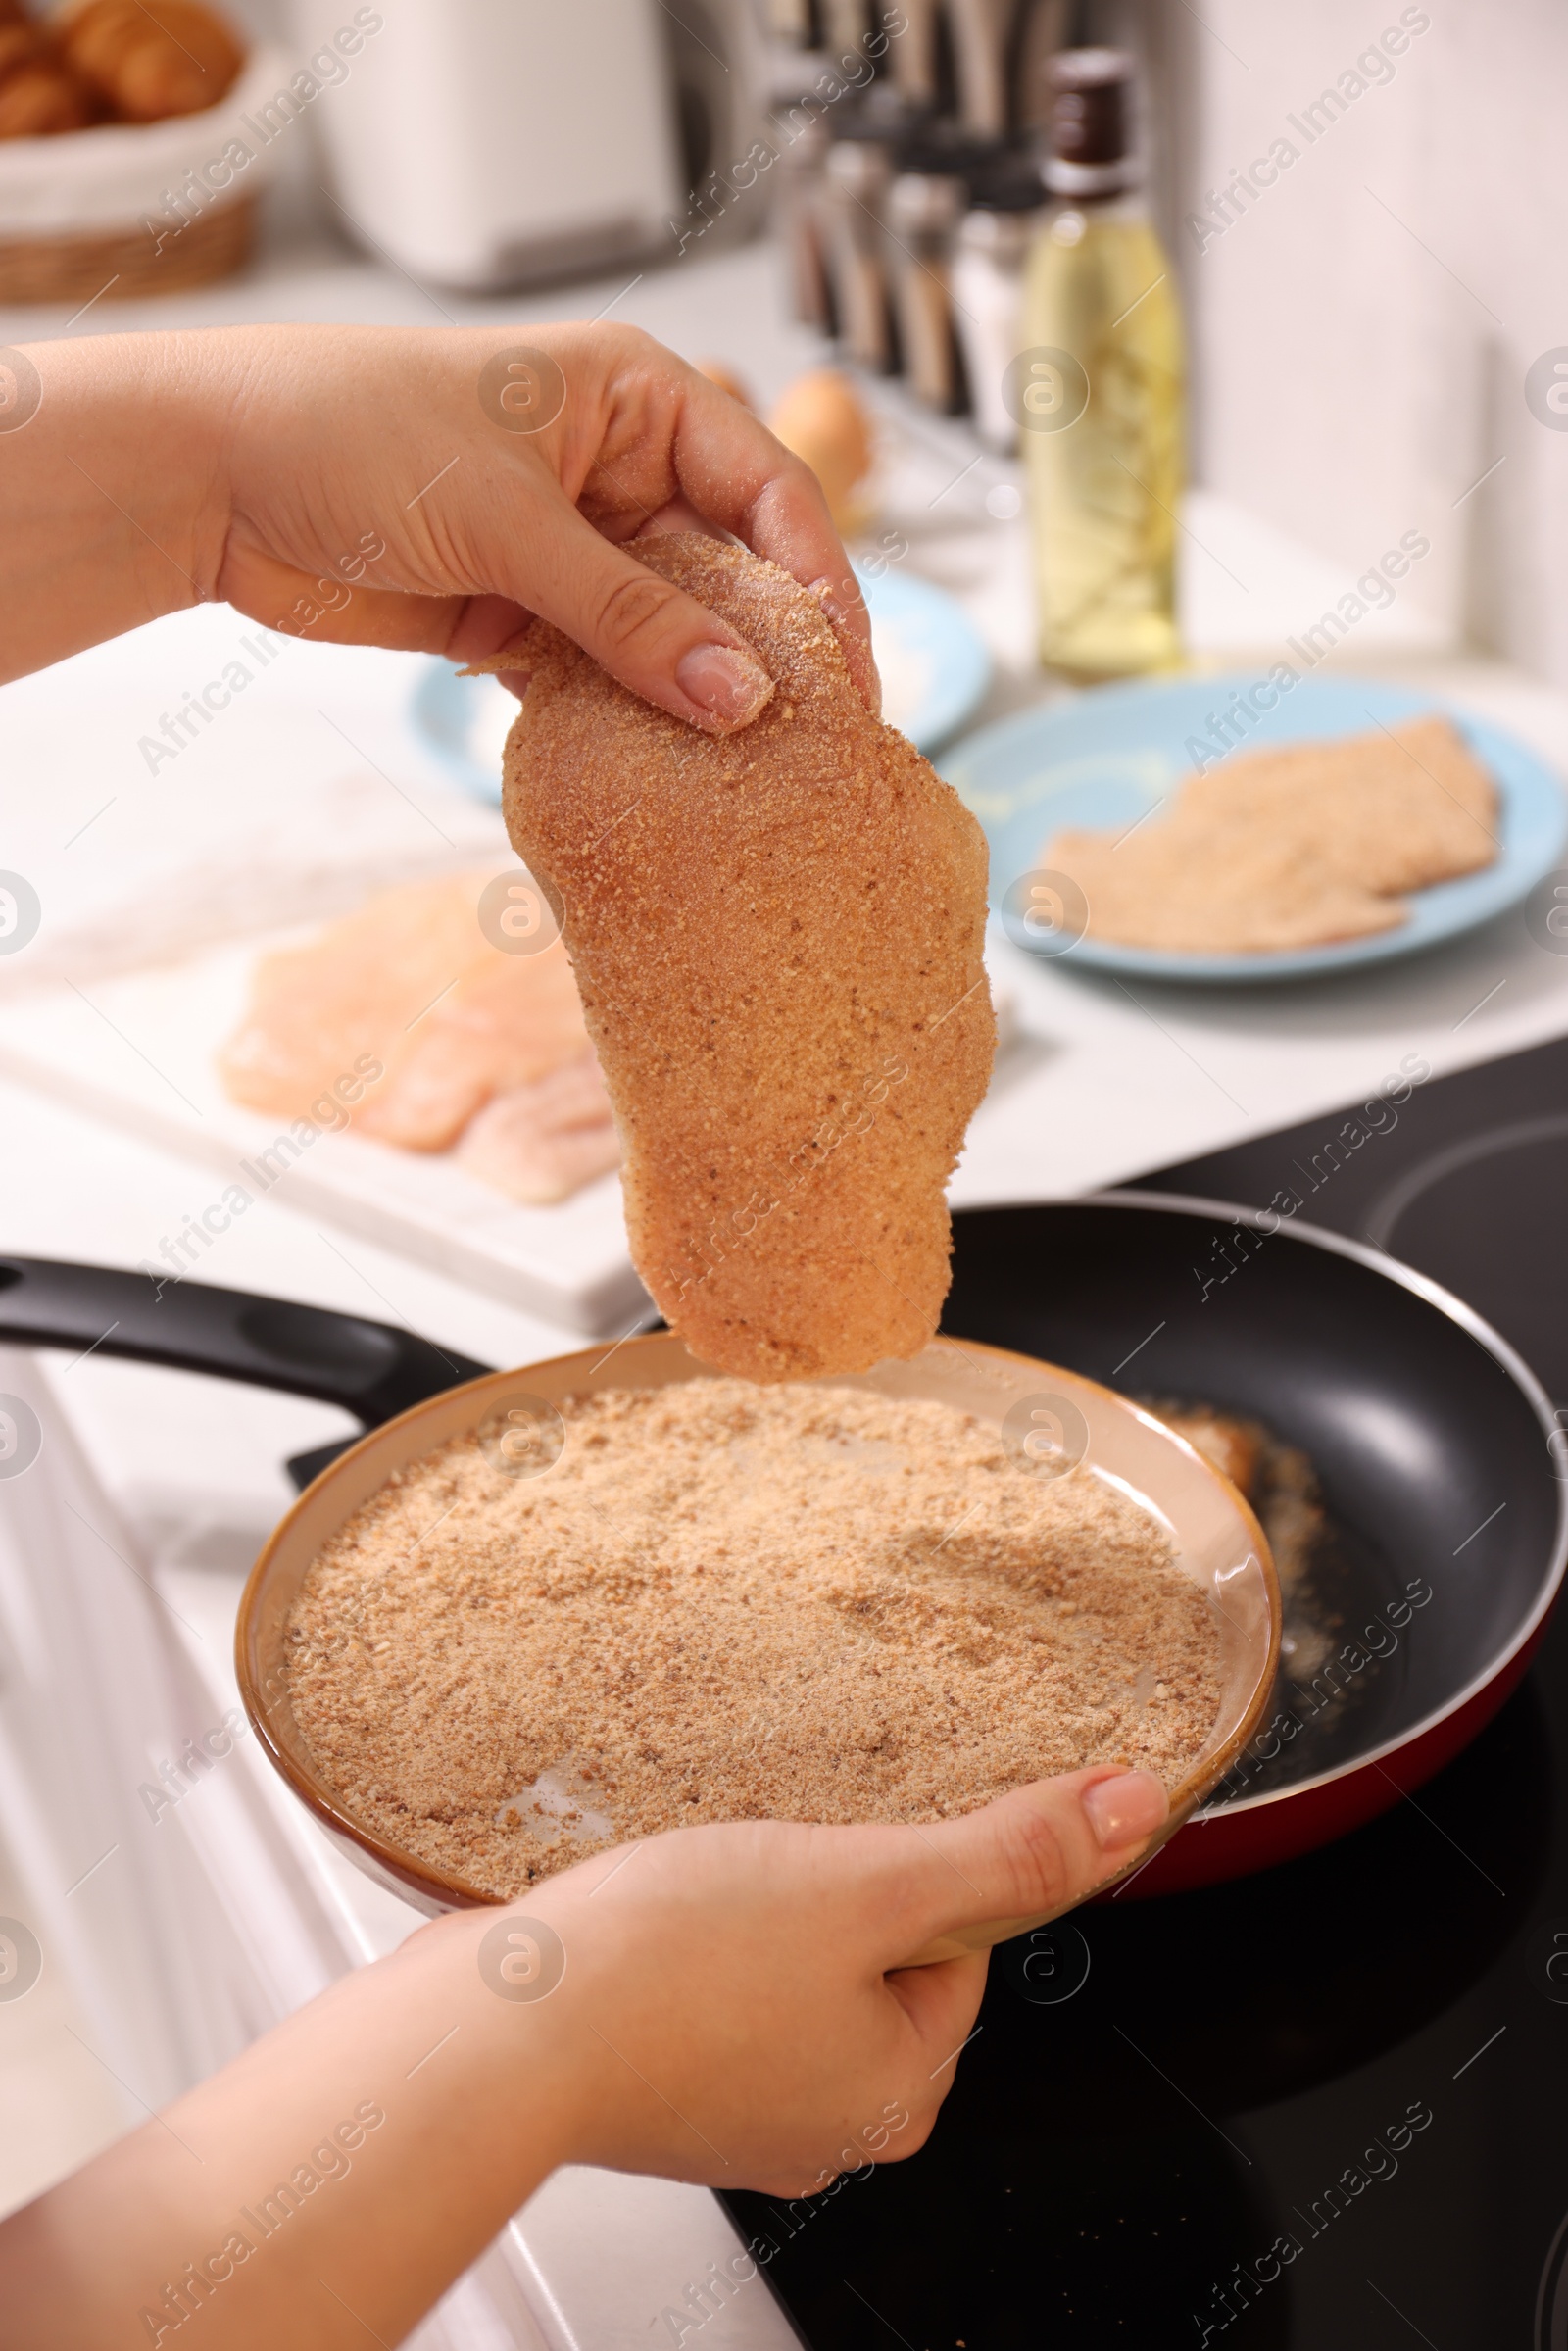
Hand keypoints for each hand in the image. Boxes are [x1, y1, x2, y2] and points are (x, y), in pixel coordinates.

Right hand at [0, 1768, 1164, 2349]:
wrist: (495, 2030)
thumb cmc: (667, 1970)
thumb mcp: (866, 1884)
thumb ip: (1007, 1852)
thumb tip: (1136, 1813)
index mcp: (896, 2090)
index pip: (960, 1943)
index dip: (904, 1867)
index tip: (843, 1839)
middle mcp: (825, 2123)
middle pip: (874, 1954)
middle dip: (827, 1886)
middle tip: (766, 1854)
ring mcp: (736, 2110)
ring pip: (790, 1964)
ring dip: (757, 1905)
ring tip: (702, 1876)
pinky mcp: (660, 2082)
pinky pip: (711, 1987)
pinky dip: (691, 1939)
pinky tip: (653, 1912)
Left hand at [210, 321, 876, 730]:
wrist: (208, 478)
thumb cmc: (350, 437)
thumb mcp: (509, 524)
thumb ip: (629, 618)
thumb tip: (742, 700)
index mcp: (636, 397)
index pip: (767, 491)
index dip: (819, 584)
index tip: (849, 677)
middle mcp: (615, 469)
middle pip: (730, 572)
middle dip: (766, 655)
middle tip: (815, 746)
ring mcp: (567, 548)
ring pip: (666, 634)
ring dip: (693, 700)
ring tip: (748, 779)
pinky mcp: (517, 617)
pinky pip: (599, 678)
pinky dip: (622, 723)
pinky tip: (658, 776)